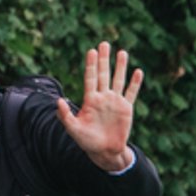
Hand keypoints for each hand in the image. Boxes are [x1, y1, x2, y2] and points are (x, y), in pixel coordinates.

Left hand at [57, 41, 143, 172]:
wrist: (104, 152)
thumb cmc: (86, 141)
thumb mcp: (73, 129)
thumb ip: (65, 116)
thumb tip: (57, 101)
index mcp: (90, 100)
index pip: (90, 78)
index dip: (91, 65)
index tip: (91, 51)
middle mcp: (102, 98)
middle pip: (103, 74)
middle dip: (104, 60)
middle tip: (104, 43)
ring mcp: (115, 102)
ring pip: (118, 80)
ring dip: (120, 67)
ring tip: (122, 52)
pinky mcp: (126, 108)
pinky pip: (131, 93)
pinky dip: (135, 83)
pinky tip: (138, 72)